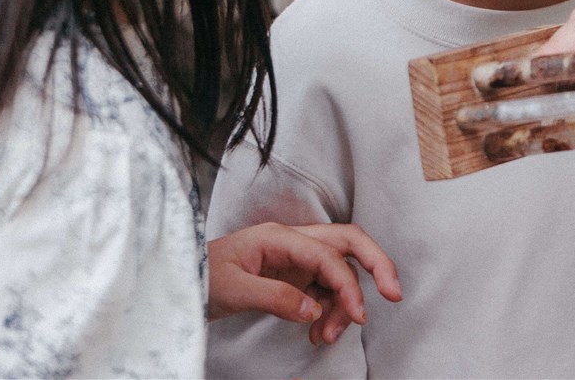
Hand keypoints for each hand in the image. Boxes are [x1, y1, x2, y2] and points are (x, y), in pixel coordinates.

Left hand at [207, 222, 403, 346]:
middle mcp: (293, 243)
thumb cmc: (200, 277)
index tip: (357, 315)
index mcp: (279, 237)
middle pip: (348, 243)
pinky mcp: (291, 278)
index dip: (349, 284)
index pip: (328, 254)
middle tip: (394, 293)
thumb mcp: (233, 289)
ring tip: (328, 337)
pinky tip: (317, 332)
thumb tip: (313, 311)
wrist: (180, 283)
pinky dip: (328, 311)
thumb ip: (275, 297)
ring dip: (343, 303)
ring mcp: (294, 260)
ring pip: (338, 272)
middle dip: (376, 264)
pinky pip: (323, 290)